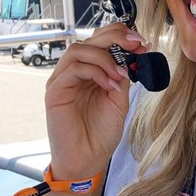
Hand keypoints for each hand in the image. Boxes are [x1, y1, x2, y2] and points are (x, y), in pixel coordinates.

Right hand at [44, 23, 147, 179]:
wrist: (88, 161)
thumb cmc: (100, 135)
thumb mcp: (119, 100)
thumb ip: (122, 77)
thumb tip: (133, 54)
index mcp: (89, 73)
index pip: (98, 42)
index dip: (118, 35)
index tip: (141, 42)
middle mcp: (73, 73)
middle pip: (88, 40)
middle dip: (115, 38)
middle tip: (135, 45)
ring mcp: (62, 81)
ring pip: (78, 50)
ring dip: (104, 57)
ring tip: (120, 75)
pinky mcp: (54, 92)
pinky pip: (73, 70)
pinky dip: (95, 72)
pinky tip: (110, 87)